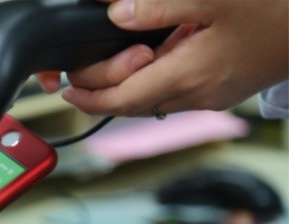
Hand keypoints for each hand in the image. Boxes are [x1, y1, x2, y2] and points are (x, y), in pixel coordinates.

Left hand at [37, 0, 288, 116]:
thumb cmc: (275, 10)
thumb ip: (158, 7)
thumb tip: (117, 15)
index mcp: (187, 76)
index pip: (121, 100)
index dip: (89, 97)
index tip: (66, 89)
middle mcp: (196, 96)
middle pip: (132, 104)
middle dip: (101, 94)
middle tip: (79, 76)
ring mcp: (211, 97)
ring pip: (152, 101)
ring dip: (127, 88)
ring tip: (109, 66)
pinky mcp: (222, 91)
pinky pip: (175, 93)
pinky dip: (153, 82)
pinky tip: (150, 60)